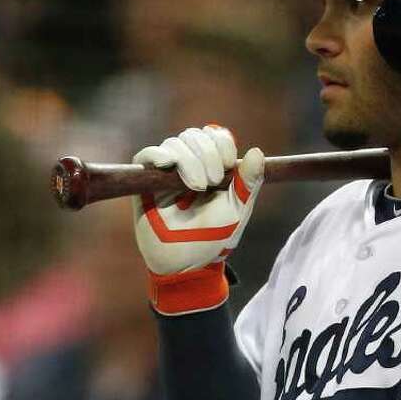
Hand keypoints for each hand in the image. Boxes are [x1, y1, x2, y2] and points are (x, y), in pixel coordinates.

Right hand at [133, 124, 263, 314]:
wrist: (185, 263)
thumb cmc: (212, 239)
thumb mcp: (237, 211)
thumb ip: (248, 183)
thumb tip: (256, 151)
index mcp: (212, 168)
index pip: (214, 136)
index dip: (221, 143)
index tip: (228, 164)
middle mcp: (188, 165)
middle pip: (194, 136)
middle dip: (207, 154)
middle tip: (211, 181)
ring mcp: (166, 172)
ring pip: (174, 144)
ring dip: (188, 161)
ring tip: (195, 188)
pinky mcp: (145, 181)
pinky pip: (147, 155)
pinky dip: (157, 155)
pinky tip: (167, 164)